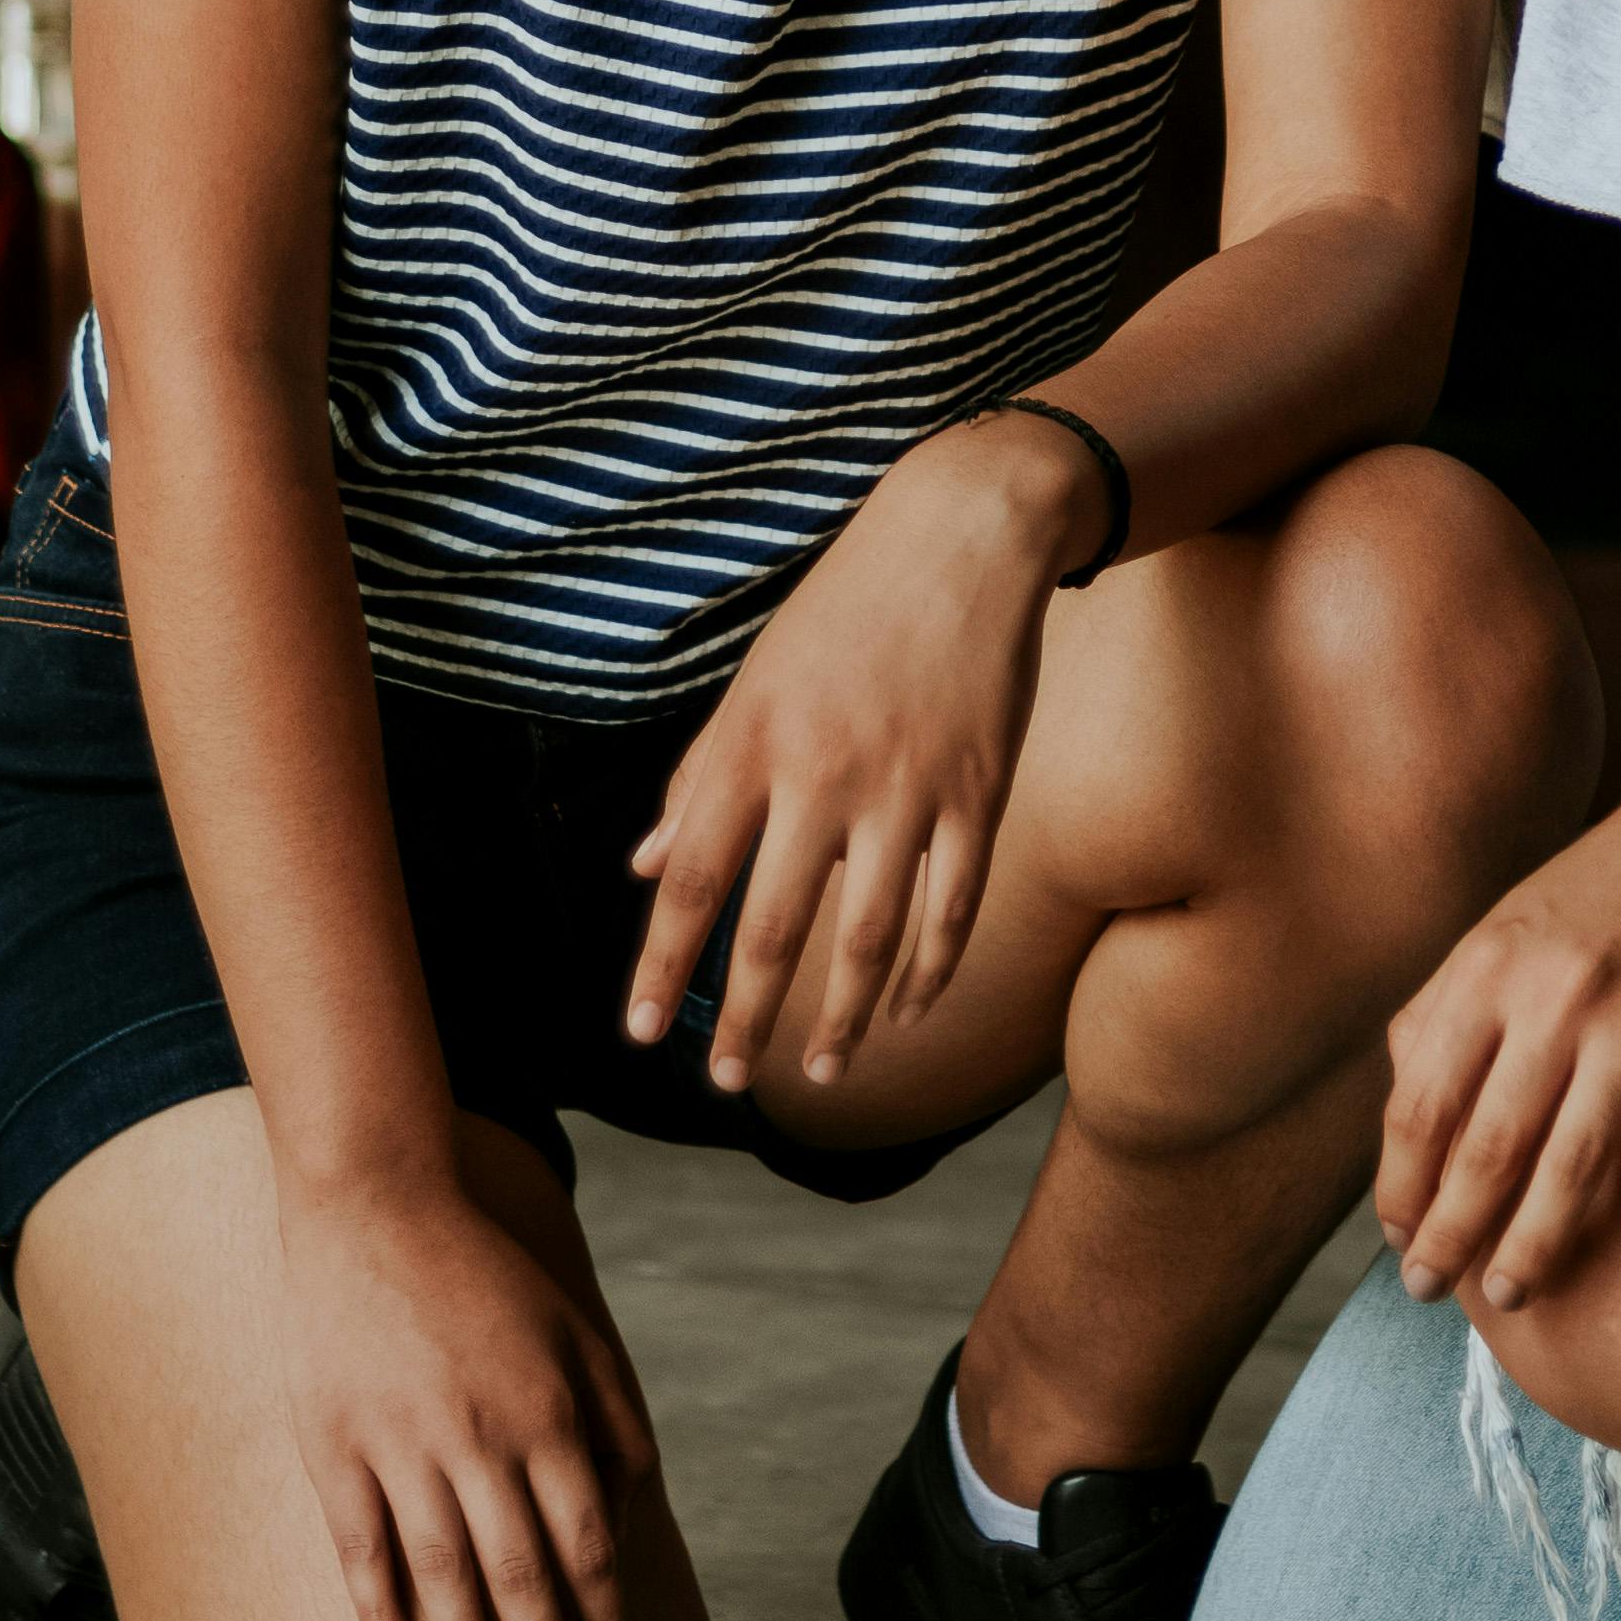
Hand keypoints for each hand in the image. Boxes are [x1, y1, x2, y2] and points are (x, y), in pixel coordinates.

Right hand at [276, 1174, 655, 1620]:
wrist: (375, 1206)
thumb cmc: (484, 1275)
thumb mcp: (577, 1331)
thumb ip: (615, 1419)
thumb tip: (634, 1513)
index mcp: (548, 1415)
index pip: (589, 1547)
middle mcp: (483, 1440)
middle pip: (527, 1579)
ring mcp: (404, 1448)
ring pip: (449, 1578)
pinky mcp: (337, 1450)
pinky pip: (364, 1553)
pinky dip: (384, 1620)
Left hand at [622, 419, 1083, 1100]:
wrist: (963, 536)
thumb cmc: (844, 609)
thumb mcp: (753, 683)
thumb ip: (700, 780)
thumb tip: (645, 869)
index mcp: (753, 745)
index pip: (691, 880)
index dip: (663, 965)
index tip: (641, 1031)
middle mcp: (824, 774)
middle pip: (775, 928)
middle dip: (748, 1020)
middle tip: (729, 1084)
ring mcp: (908, 787)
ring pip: (871, 936)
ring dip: (842, 1018)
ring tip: (821, 1072)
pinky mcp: (979, 791)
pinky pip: (954, 905)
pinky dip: (930, 970)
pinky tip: (905, 1010)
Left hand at [1375, 782, 1620, 1312]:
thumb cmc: (1593, 896)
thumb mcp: (1496, 932)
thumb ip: (1440, 1013)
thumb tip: (1400, 1111)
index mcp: (1488, 975)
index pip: (1422, 1105)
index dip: (1400, 1184)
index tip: (1398, 1233)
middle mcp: (1554, 1004)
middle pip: (1488, 1150)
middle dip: (1450, 1234)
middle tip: (1428, 1288)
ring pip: (1575, 1164)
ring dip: (1536, 1244)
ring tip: (1511, 1295)